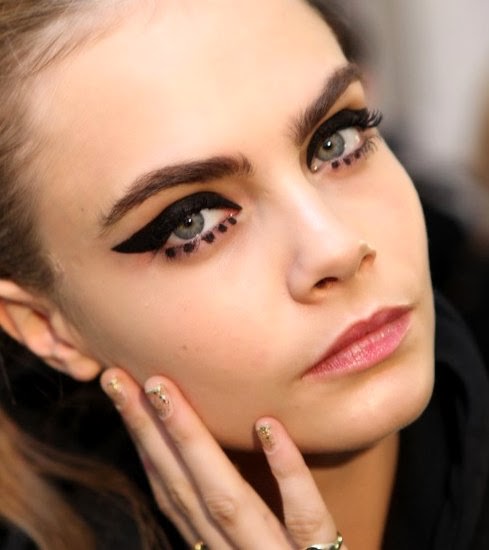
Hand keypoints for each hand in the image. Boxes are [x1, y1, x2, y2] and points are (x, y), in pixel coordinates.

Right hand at [101, 368, 344, 549]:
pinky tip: (267, 424)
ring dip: (192, 442)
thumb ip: (224, 512)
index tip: (124, 396)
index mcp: (215, 543)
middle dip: (149, 432)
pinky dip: (287, 471)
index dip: (145, 445)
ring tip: (164, 390)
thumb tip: (199, 452)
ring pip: (226, 499)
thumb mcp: (246, 542)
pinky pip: (304, 516)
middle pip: (185, 488)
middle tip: (118, 379)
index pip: (172, 490)